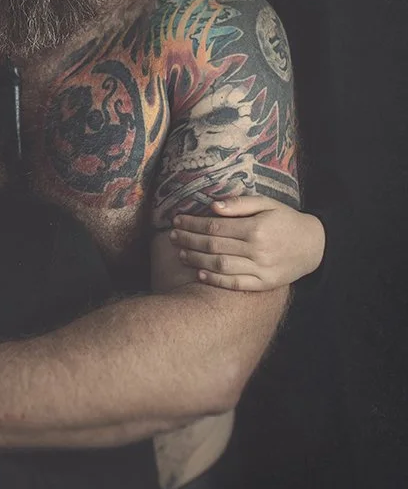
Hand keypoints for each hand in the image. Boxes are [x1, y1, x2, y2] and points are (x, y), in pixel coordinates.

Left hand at [169, 195, 324, 290]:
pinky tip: (200, 275)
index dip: (192, 223)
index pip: (215, 226)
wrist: (315, 245)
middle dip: (189, 240)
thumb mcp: (267, 204)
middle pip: (213, 245)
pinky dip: (216, 281)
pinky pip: (236, 284)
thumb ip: (240, 204)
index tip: (177, 220)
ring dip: (196, 260)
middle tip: (172, 236)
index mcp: (256, 228)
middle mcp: (257, 250)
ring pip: (221, 266)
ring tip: (180, 254)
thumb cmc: (286, 220)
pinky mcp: (264, 284)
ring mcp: (261, 269)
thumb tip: (212, 206)